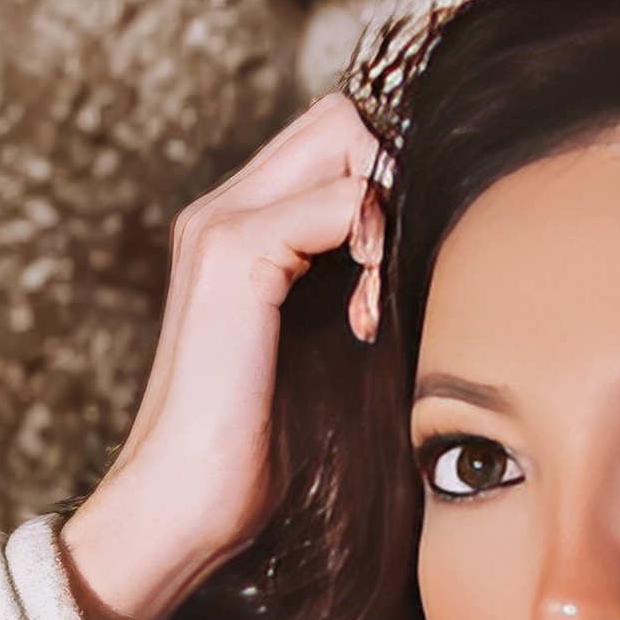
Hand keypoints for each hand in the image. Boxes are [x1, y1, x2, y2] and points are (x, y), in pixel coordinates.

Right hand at [58, 92, 385, 619]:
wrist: (185, 502)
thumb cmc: (261, 448)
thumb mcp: (326, 353)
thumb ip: (357, 292)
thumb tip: (434, 265)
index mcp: (241, 228)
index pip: (335, 139)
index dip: (388, 185)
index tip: (395, 273)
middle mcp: (223, 209)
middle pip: (341, 117)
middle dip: (394, 181)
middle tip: (391, 272)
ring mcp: (222, 224)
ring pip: (345, 137)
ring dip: (386, 210)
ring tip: (371, 302)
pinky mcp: (234, 256)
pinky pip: (338, 198)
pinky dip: (369, 246)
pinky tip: (360, 319)